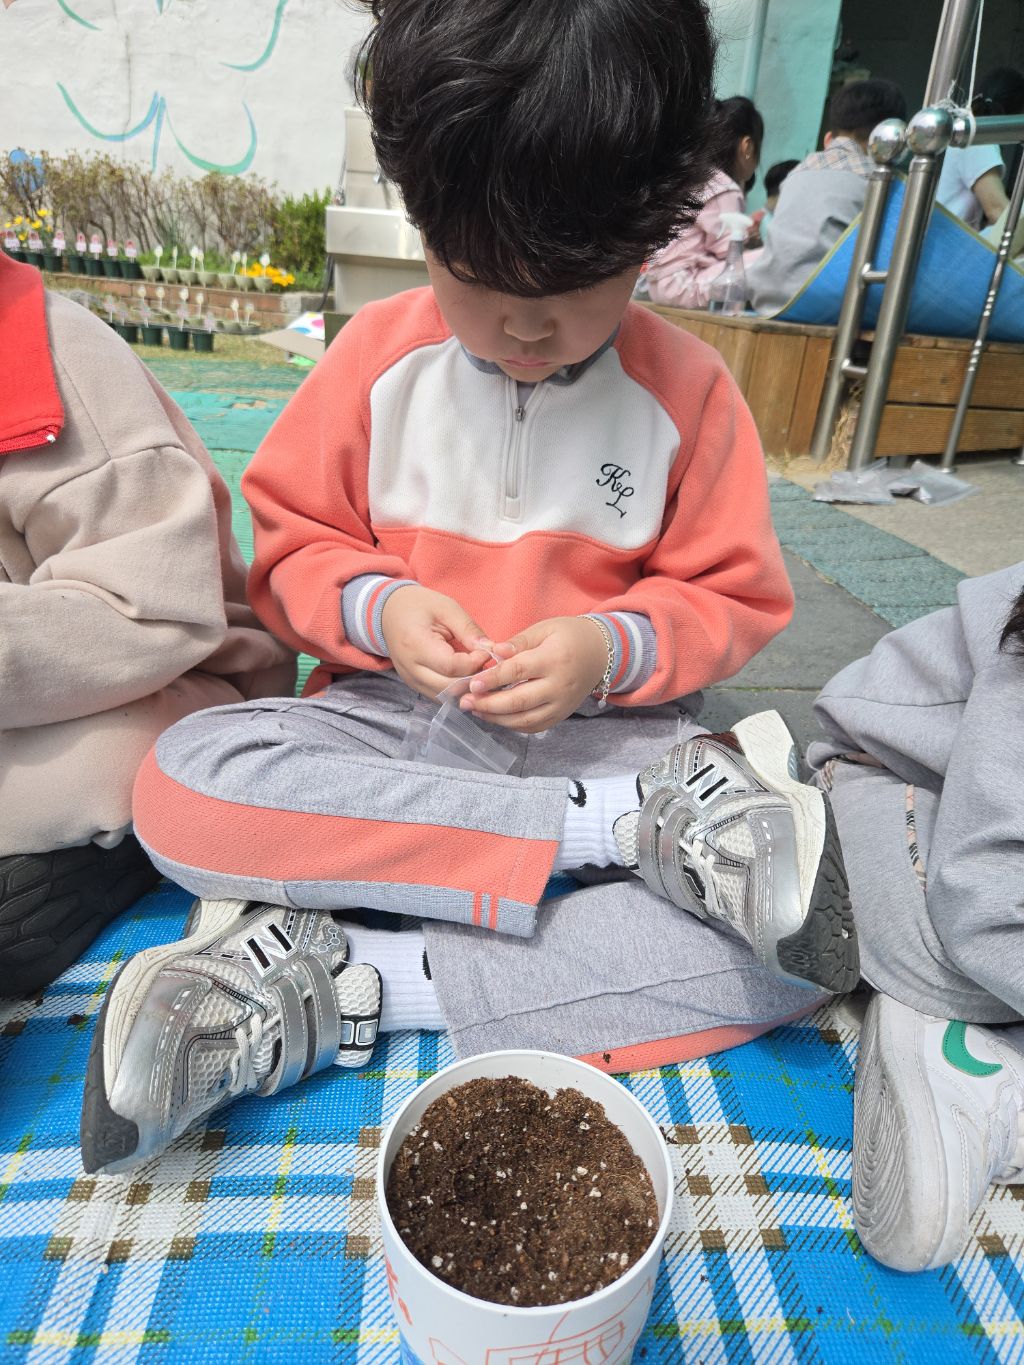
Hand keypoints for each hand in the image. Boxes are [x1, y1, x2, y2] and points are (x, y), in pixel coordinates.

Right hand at [381, 585, 491, 698]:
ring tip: (479, 671)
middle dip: (474, 679)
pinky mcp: (415, 686)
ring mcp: (411, 681)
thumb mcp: (447, 609)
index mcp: (416, 644)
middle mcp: (410, 669)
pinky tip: (467, 677)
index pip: (452, 666)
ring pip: (446, 697)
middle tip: (488, 664)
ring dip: (467, 688)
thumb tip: (491, 649)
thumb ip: (468, 630)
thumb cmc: (419, 606)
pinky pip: (440, 697)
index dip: (475, 662)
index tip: (488, 651)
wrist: (389, 613)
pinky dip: (457, 691)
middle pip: (450, 688)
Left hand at [460, 616, 607, 732]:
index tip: (472, 682)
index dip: (493, 679)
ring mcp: (562, 704)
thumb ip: (519, 642)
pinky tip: (494, 717)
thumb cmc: (569, 636)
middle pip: (519, 701)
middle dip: (489, 704)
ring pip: (525, 720)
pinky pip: (534, 726)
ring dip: (497, 718)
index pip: (518, 672)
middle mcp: (559, 686)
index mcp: (554, 659)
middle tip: (466, 701)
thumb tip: (494, 652)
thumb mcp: (545, 628)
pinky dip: (512, 725)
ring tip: (475, 709)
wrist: (601, 653)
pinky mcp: (561, 715)